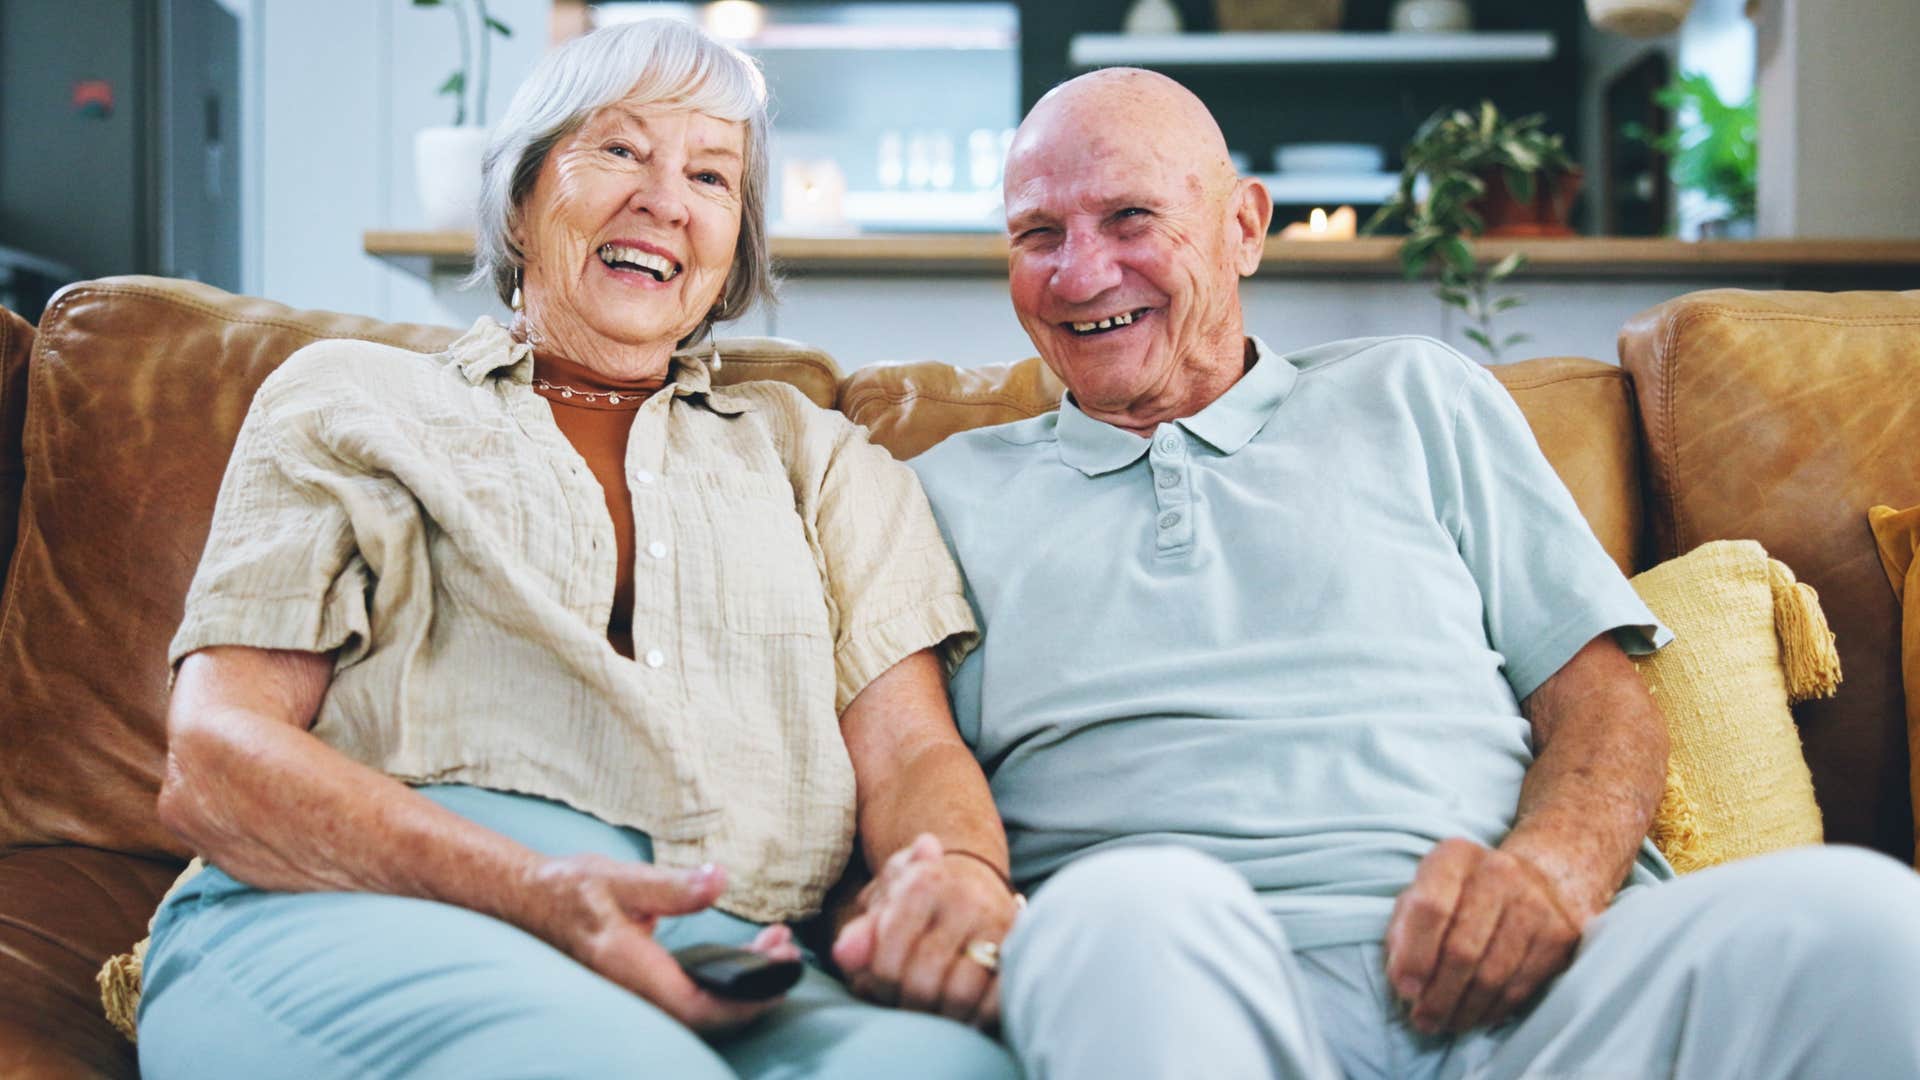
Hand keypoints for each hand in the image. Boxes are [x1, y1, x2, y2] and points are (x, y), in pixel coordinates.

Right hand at [521, 854, 802, 1034]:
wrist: (530, 899)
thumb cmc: (570, 888)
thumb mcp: (618, 877)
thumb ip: (670, 886)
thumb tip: (719, 880)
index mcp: (630, 970)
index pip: (697, 1006)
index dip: (744, 1001)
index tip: (780, 972)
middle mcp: (637, 991)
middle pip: (708, 1015)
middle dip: (755, 987)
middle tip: (786, 947)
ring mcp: (641, 991)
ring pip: (703, 1006)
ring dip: (744, 981)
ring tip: (775, 942)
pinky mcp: (647, 982)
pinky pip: (694, 993)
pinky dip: (726, 976)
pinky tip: (748, 950)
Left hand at [830, 834, 1018, 1027]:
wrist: (973, 880)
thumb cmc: (917, 902)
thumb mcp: (883, 906)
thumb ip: (861, 933)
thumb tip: (844, 954)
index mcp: (922, 882)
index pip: (888, 961)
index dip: (879, 987)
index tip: (881, 987)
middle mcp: (963, 899)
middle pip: (922, 983)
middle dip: (908, 1005)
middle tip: (906, 1004)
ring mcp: (998, 923)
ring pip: (959, 995)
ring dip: (942, 1017)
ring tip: (933, 1011)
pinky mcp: (1021, 948)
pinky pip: (998, 1000)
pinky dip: (978, 1017)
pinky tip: (965, 1014)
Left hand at [1383, 838, 1582, 1034]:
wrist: (1532, 881)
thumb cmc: (1460, 895)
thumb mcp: (1421, 895)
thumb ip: (1403, 933)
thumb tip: (1404, 984)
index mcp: (1454, 857)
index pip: (1431, 907)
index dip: (1415, 955)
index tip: (1406, 992)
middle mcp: (1498, 872)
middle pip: (1463, 949)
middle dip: (1438, 995)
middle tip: (1423, 1021)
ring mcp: (1535, 902)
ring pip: (1493, 974)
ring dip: (1464, 1009)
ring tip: (1446, 1024)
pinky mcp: (1559, 934)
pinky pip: (1521, 986)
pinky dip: (1494, 1009)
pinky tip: (1476, 1015)